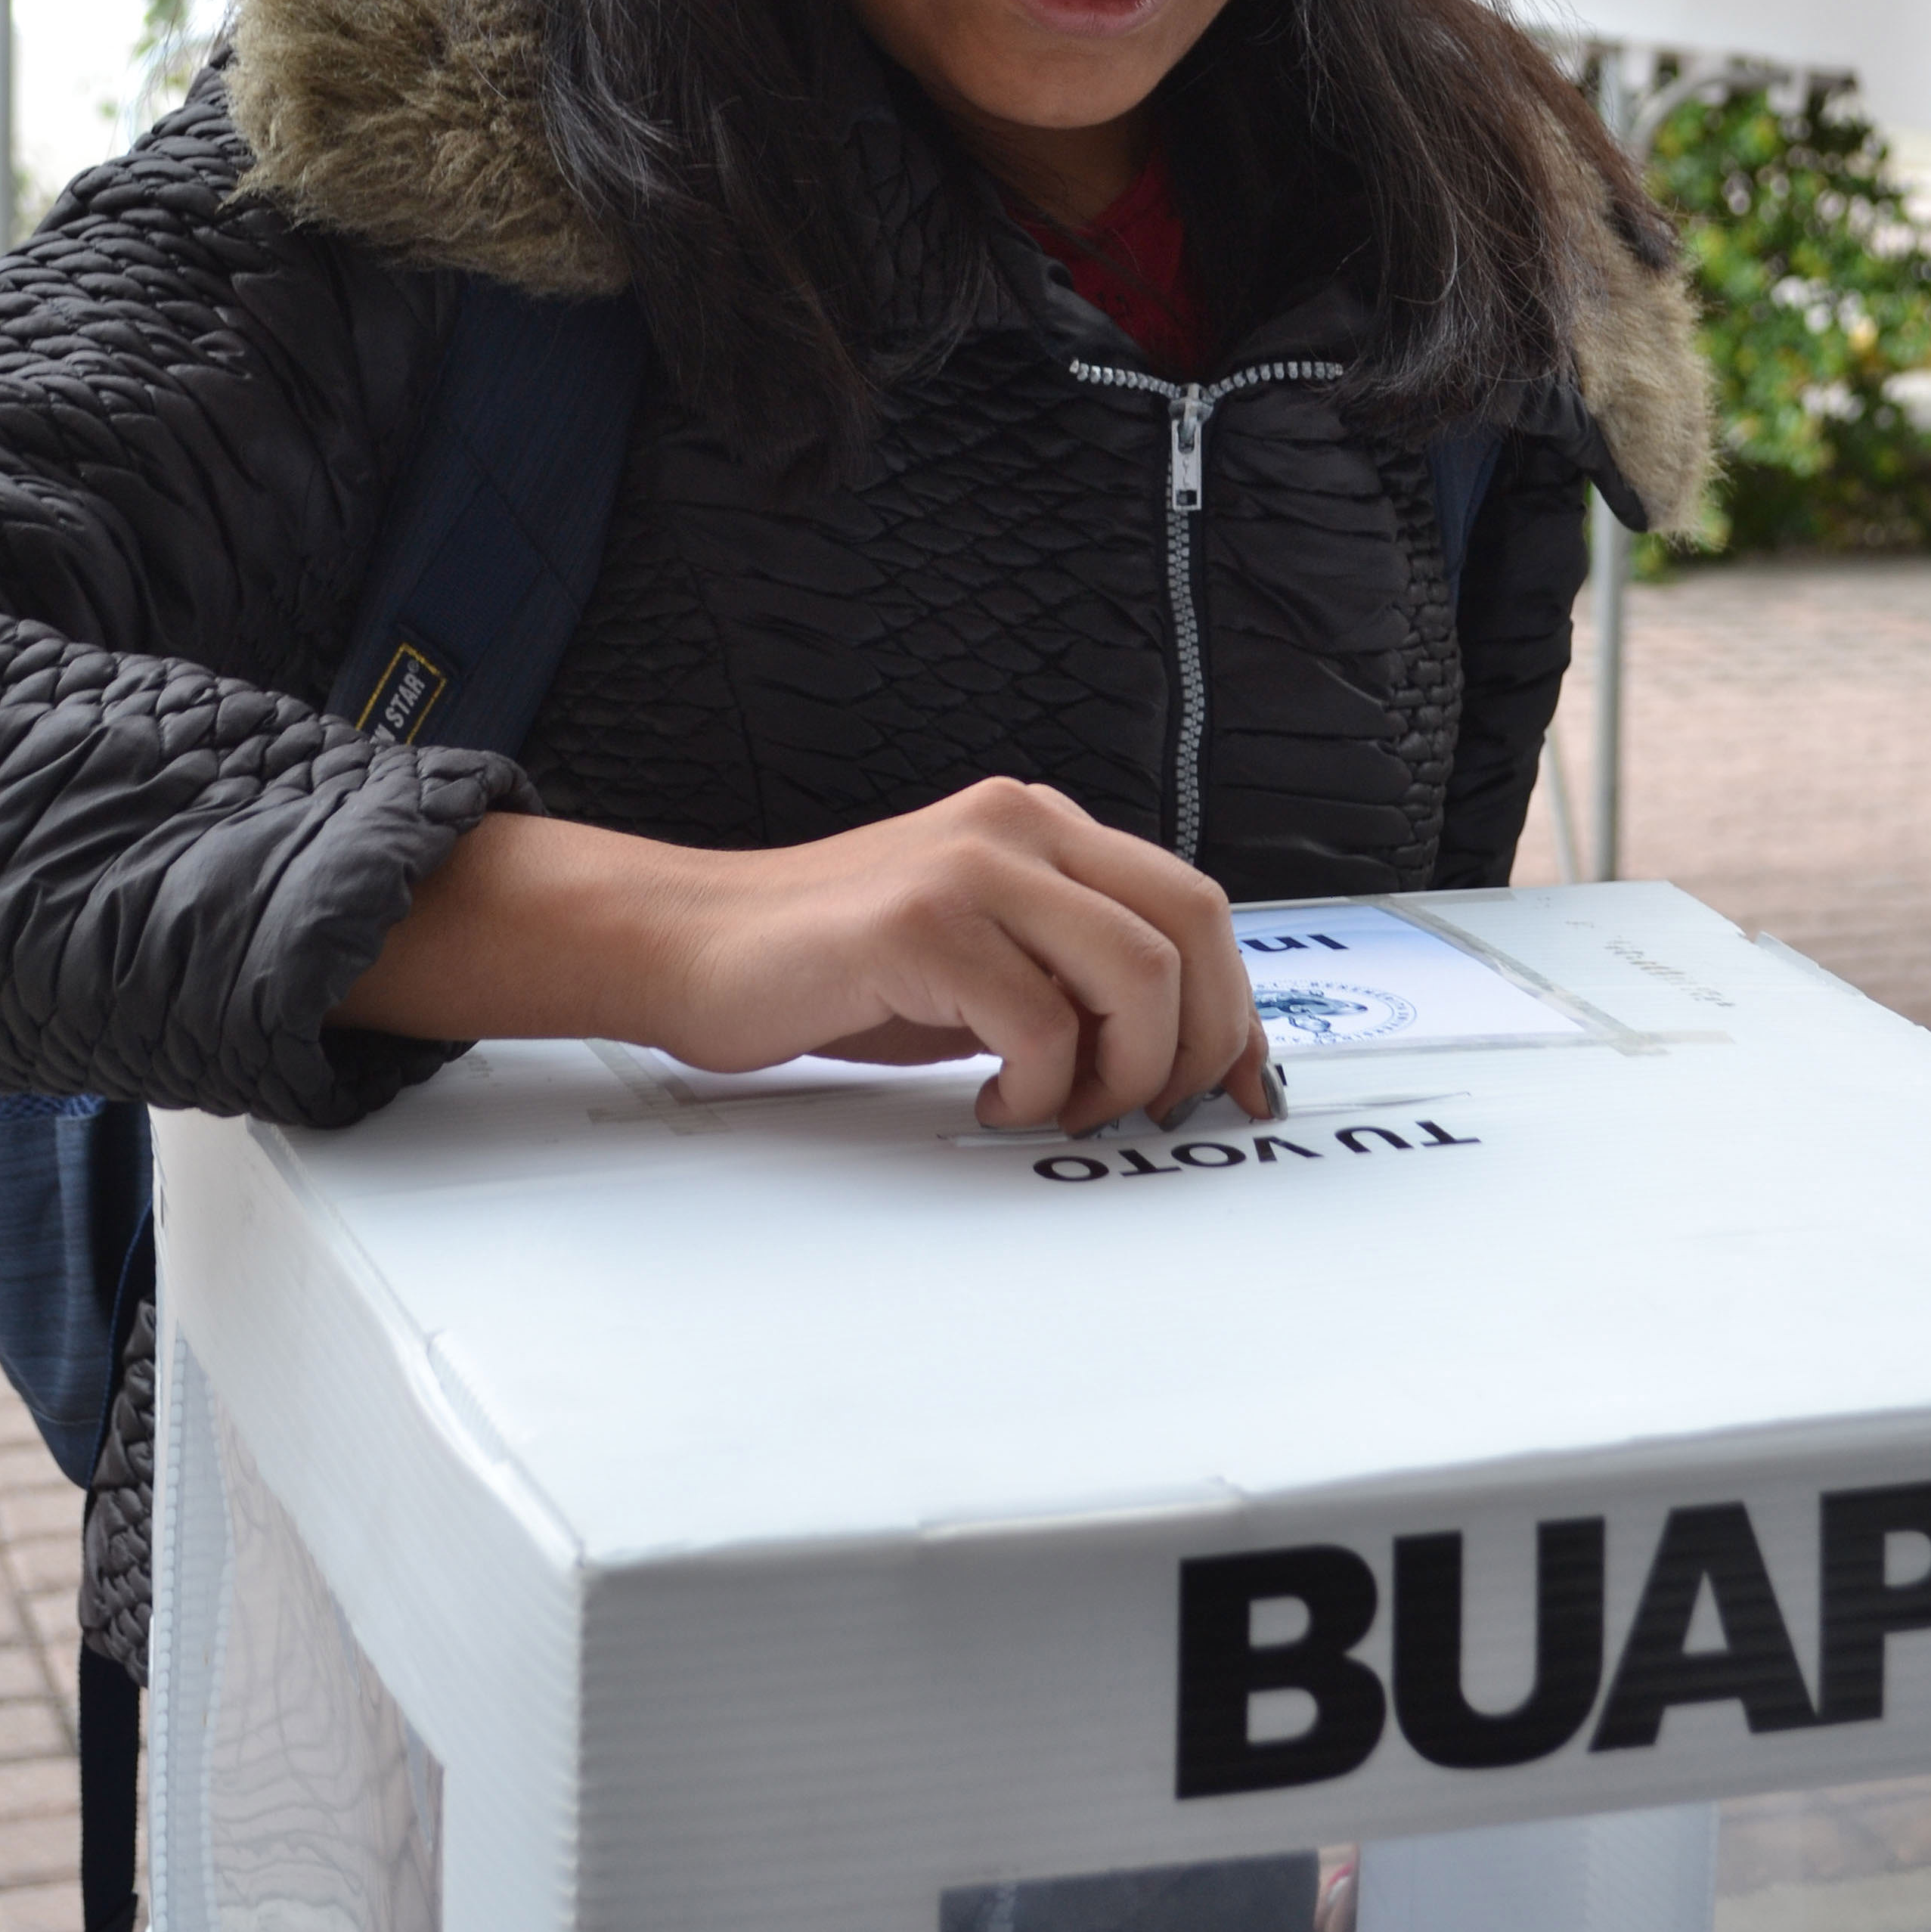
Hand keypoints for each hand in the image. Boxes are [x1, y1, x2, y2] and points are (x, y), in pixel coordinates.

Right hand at [666, 779, 1265, 1132]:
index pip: (1191, 904)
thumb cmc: (832, 966)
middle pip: (1189, 924)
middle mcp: (1018, 825)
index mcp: (1040, 827)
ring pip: (1135, 971)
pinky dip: (1039, 1087)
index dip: (1233, 1006)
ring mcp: (971, 865)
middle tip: (1152, 1106)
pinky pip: (1041, 1021)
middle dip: (1198, 1040)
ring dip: (1122, 1070)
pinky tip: (991, 1098)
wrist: (691, 946)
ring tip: (1061, 1105)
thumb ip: (1071, 975)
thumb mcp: (982, 956)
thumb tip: (1179, 1049)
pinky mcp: (921, 922)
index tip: (1239, 1082)